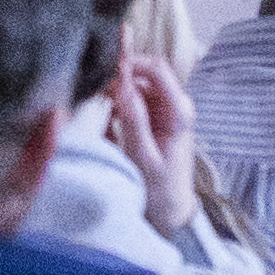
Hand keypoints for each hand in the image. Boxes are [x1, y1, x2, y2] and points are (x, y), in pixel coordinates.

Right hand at [108, 47, 198, 235]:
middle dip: (120, 79)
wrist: (171, 210)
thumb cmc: (160, 189)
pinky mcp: (154, 119)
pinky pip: (133, 100)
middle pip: (144, 74)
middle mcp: (174, 104)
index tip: (105, 71)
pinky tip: (106, 116)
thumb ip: (134, 122)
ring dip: (117, 92)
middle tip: (96, 92)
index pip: (156, 69)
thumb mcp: (143, 158)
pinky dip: (118, 103)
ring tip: (98, 106)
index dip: (130, 63)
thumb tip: (123, 89)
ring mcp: (165, 110)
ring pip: (136, 86)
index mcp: (178, 110)